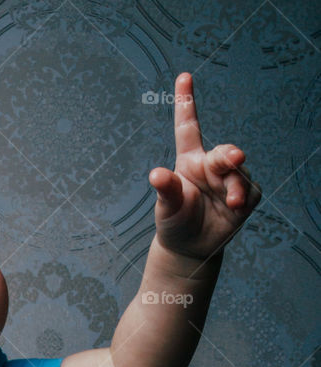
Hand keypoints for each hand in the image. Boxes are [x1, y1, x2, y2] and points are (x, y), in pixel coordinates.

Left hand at [149, 72, 261, 261]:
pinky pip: (251, 191)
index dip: (186, 102)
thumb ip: (165, 190)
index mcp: (189, 160)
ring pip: (240, 174)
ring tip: (232, 202)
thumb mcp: (166, 207)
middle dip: (230, 155)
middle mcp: (211, 165)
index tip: (184, 76)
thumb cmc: (174, 222)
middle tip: (235, 158)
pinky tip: (236, 208)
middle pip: (224, 152)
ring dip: (237, 186)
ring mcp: (229, 180)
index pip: (188, 127)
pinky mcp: (245, 197)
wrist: (190, 248)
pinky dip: (246, 198)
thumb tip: (156, 175)